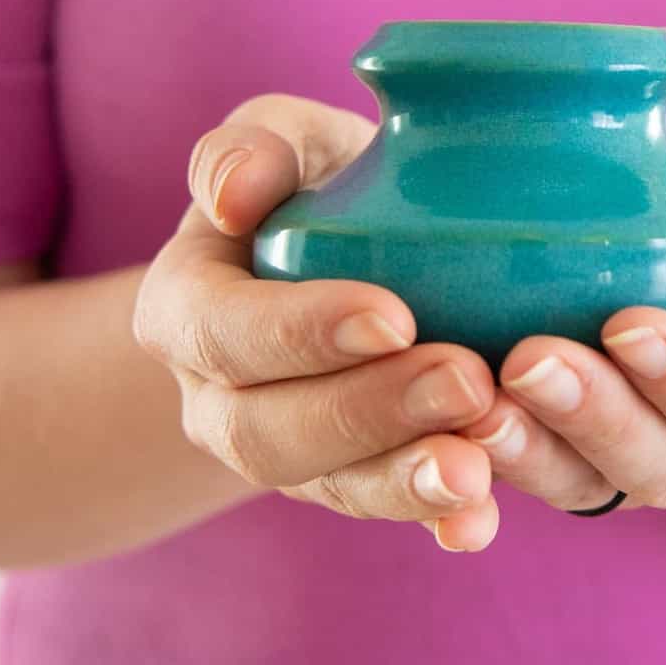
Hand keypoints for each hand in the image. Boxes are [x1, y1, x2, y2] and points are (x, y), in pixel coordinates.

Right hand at [133, 94, 501, 551]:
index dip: (300, 333)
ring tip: (480, 466)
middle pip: (272, 431)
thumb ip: (253, 148)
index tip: (394, 316)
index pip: (224, 333)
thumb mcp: (283, 140)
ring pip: (329, 487)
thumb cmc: (317, 182)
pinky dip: (435, 521)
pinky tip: (479, 524)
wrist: (357, 250)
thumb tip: (234, 195)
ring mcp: (285, 454)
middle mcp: (217, 399)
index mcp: (185, 308)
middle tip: (466, 381)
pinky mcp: (350, 483)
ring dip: (405, 482)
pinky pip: (385, 513)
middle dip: (370, 413)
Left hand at [454, 157, 665, 520]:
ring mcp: (622, 475)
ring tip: (473, 392)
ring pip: (578, 485)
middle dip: (598, 418)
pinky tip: (435, 447)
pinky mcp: (544, 468)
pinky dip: (467, 481)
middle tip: (530, 355)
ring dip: (524, 448)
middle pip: (662, 470)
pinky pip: (505, 494)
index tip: (634, 323)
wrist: (648, 271)